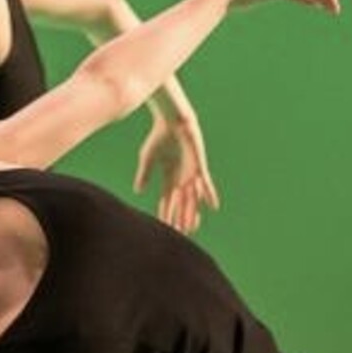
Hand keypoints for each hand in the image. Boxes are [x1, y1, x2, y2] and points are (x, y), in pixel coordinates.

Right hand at [134, 113, 219, 234]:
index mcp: (169, 175)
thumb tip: (138, 191)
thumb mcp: (147, 159)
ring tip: (191, 227)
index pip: (167, 198)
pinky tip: (213, 206)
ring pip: (192, 197)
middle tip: (180, 232)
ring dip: (192, 212)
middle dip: (180, 217)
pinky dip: (209, 194)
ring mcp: (191, 172)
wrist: (172, 120)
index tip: (164, 224)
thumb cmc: (159, 136)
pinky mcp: (199, 166)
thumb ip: (144, 175)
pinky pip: (206, 183)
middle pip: (181, 202)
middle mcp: (181, 176)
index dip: (166, 211)